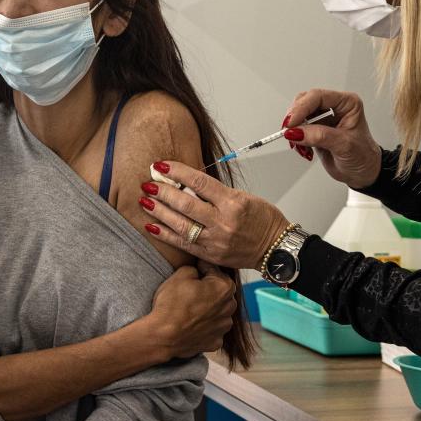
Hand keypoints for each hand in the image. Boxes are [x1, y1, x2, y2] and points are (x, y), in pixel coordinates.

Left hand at [141, 162, 290, 269]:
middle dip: (163, 192)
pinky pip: (183, 244)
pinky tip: (151, 225)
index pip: (199, 182)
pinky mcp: (210, 254)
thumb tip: (186, 183)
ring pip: (180, 225)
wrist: (276, 249)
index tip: (161, 165)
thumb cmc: (262, 220)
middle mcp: (223, 222)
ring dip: (159, 212)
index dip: (177, 172)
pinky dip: (165, 234)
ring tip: (144, 201)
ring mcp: (215, 240)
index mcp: (233, 202)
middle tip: (147, 183)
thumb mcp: (244, 197)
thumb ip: (216, 192)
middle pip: (185, 204)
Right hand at [146, 264, 236, 357]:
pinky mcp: (215, 342)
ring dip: (208, 308)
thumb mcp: (180, 274)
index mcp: (224, 287)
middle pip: (220, 292)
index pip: (215, 270)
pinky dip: (205, 326)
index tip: (192, 272)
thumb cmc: (171, 304)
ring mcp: (223, 327)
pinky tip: (191, 324)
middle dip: (208, 289)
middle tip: (189, 291)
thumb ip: (194, 268)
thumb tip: (197, 272)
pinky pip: (213, 329)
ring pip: (218, 312)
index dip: (201, 269)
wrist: (163, 336)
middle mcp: (229, 308)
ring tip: (189, 309)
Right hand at [283, 88, 382, 188]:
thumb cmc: (363, 156)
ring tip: (297, 142)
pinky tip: (302, 146)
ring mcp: (324, 118)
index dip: (302, 108)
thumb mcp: (344, 145)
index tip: (291, 123)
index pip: (318, 97)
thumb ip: (319, 136)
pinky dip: (295, 136)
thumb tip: (296, 132)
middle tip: (289, 131)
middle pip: (305, 101)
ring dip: (294, 128)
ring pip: (299, 113)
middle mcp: (335, 107)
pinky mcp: (315, 129)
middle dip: (295, 117)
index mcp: (347, 103)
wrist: (362, 173)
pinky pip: (298, 127)